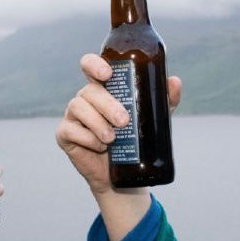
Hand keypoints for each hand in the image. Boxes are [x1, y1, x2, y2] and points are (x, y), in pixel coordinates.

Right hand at [55, 54, 181, 196]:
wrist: (122, 176)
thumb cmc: (136, 140)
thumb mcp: (153, 119)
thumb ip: (164, 100)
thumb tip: (174, 81)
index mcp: (102, 89)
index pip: (90, 66)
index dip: (94, 64)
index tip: (108, 74)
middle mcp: (85, 98)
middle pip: (89, 90)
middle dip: (107, 105)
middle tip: (124, 122)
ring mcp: (73, 116)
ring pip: (78, 107)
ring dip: (97, 123)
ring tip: (112, 139)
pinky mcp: (65, 135)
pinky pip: (70, 130)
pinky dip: (87, 138)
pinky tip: (100, 147)